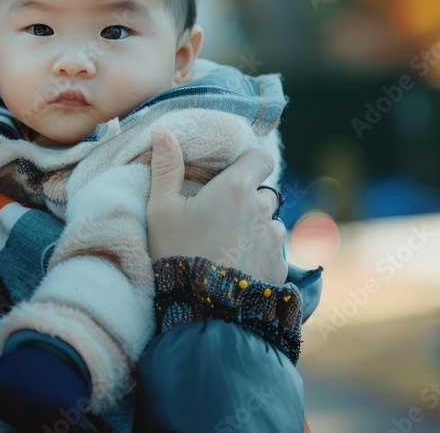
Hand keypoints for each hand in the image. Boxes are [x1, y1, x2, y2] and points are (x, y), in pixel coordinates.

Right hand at [146, 125, 286, 285]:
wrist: (203, 310)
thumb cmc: (178, 253)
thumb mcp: (160, 210)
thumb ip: (165, 167)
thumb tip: (161, 130)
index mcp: (236, 188)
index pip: (261, 157)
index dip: (247, 162)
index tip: (228, 175)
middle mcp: (262, 209)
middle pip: (262, 191)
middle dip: (246, 199)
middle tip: (217, 217)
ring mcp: (274, 239)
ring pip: (268, 222)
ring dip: (253, 227)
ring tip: (225, 245)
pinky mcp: (279, 266)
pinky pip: (272, 250)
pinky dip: (258, 253)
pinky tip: (235, 265)